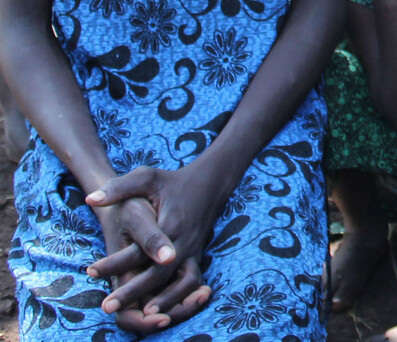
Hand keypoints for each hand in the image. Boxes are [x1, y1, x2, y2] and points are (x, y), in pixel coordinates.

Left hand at [86, 164, 228, 327]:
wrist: (209, 183)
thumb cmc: (172, 182)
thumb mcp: (147, 178)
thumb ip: (120, 187)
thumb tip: (92, 198)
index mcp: (170, 224)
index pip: (139, 249)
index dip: (115, 262)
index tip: (90, 271)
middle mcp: (183, 242)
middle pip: (158, 274)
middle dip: (133, 292)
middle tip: (107, 306)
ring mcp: (193, 251)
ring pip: (181, 283)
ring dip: (165, 301)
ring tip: (142, 315)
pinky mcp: (197, 256)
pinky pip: (191, 282)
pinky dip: (181, 297)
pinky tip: (162, 309)